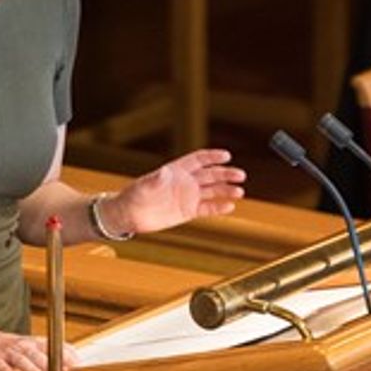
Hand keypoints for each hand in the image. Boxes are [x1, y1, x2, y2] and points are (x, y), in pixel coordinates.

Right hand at [0, 327, 71, 370]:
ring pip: (21, 359)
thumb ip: (49, 353)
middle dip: (51, 361)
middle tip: (63, 370)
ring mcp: (9, 353)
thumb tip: (73, 362)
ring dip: (31, 367)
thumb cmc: (10, 347)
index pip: (53, 345)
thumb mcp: (30, 345)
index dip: (65, 353)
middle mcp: (23, 346)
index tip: (77, 362)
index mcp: (33, 342)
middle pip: (38, 353)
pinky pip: (1, 366)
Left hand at [109, 148, 245, 235]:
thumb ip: (156, 180)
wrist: (130, 215)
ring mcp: (188, 196)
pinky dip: (218, 207)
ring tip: (240, 192)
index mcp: (177, 170)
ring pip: (212, 191)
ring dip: (226, 190)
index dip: (212, 157)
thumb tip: (164, 172)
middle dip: (226, 174)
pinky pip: (207, 208)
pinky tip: (230, 206)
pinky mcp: (188, 211)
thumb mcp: (144, 186)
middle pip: (210, 175)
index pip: (199, 160)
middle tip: (240, 175)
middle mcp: (185, 182)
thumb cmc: (134, 196)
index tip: (226, 156)